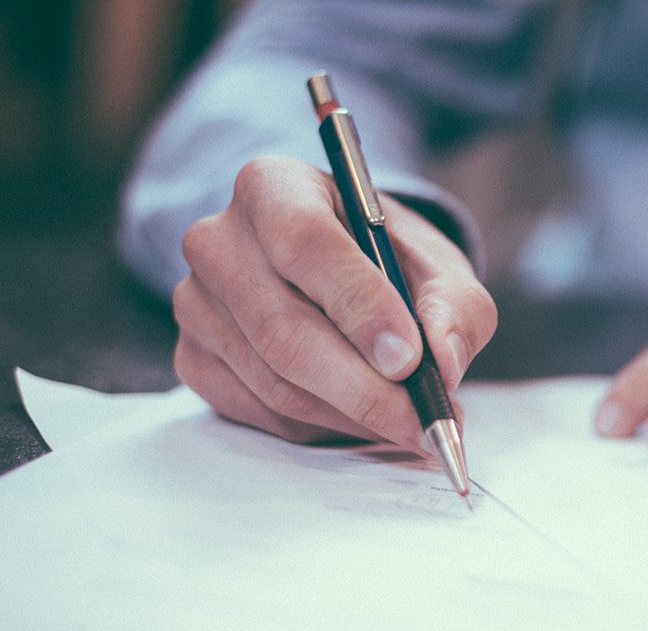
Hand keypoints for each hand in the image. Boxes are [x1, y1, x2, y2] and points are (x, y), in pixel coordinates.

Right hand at [172, 155, 495, 446]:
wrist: (342, 274)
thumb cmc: (388, 261)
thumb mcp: (438, 266)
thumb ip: (454, 307)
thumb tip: (443, 362)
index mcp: (273, 186)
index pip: (305, 242)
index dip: (359, 305)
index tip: (409, 359)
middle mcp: (218, 239)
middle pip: (283, 328)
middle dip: (363, 387)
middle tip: (423, 421)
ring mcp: (196, 303)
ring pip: (274, 381)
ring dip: (350, 415)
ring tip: (408, 422)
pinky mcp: (193, 357)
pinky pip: (259, 411)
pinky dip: (320, 427)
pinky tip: (361, 418)